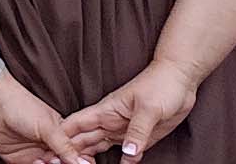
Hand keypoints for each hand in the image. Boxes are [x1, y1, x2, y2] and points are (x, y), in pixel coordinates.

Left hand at [0, 78, 95, 163]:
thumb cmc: (21, 105)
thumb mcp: (48, 126)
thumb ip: (64, 146)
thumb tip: (81, 162)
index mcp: (59, 136)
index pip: (75, 154)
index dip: (77, 161)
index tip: (76, 162)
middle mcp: (47, 147)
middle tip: (55, 160)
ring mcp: (32, 154)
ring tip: (43, 160)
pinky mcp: (15, 159)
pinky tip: (35, 163)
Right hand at [68, 57, 202, 158]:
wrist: (180, 80)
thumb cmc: (160, 85)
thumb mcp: (149, 108)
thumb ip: (137, 131)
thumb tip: (127, 153)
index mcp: (106, 111)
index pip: (74, 124)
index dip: (61, 137)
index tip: (55, 152)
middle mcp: (109, 122)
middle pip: (82, 140)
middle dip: (72, 153)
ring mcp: (121, 131)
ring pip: (97, 148)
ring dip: (88, 159)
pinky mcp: (137, 138)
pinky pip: (123, 155)